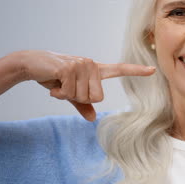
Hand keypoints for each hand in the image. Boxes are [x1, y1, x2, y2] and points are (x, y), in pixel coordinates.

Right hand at [19, 50, 155, 121]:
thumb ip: (82, 104)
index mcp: (95, 70)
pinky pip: (70, 93)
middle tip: (66, 88)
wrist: (31, 64)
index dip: (136, 71)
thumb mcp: (69, 92)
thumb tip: (92, 118)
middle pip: (97, 97)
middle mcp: (91, 65)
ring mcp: (81, 65)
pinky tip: (53, 82)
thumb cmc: (53, 77)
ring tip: (59, 83)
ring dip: (67, 95)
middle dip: (79, 99)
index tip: (153, 70)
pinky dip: (59, 93)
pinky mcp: (69, 68)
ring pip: (82, 96)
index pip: (119, 69)